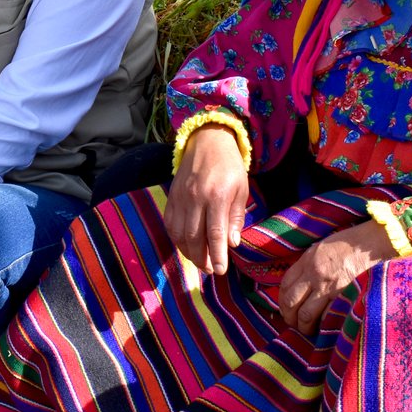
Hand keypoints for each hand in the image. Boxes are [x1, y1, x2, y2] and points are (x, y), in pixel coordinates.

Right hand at [161, 125, 249, 273]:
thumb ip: (236, 217)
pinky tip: (186, 245)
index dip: (217, 255)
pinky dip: (176, 239)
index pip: (215, 232)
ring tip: (200, 261)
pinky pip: (169, 224)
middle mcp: (196, 198)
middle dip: (201, 258)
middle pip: (194, 237)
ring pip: (179, 233)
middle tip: (211, 269)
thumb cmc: (229, 167)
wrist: (207, 141)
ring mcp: (180, 197)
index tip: (220, 271)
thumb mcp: (241, 189)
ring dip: (188, 252)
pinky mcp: (171, 196)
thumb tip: (231, 244)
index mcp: (217, 195)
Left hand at [277, 220, 396, 333]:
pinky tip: (325, 327)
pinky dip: (324, 325)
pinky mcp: (345, 297)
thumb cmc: (352, 243)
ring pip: (306, 314)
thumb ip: (309, 264)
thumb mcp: (323, 247)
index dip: (282, 300)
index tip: (286, 308)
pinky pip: (328, 317)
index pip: (285, 285)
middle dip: (289, 317)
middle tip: (293, 323)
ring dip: (304, 326)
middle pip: (291, 302)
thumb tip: (300, 283)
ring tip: (307, 330)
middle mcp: (314, 274)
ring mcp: (330, 287)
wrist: (376, 242)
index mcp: (308, 260)